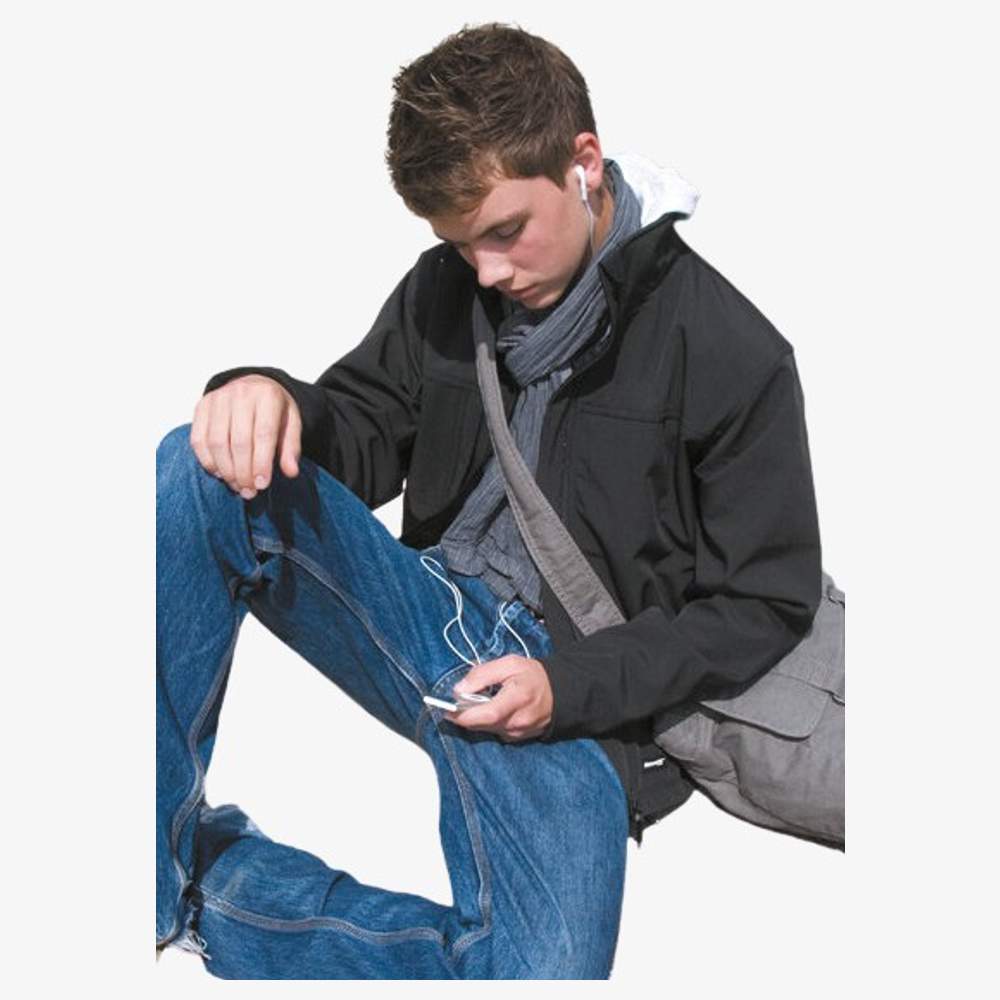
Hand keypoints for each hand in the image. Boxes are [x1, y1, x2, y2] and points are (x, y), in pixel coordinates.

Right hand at [190, 375, 302, 497]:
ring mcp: (218, 398)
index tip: (262, 485)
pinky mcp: (202, 406)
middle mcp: (241, 393)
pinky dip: (208, 461)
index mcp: (268, 396)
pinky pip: (198, 439)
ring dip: (226, 470)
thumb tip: (291, 472)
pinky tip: (221, 474)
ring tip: (237, 486)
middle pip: (238, 441)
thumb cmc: (274, 410)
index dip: (261, 462)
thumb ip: (291, 447)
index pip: (263, 434)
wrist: (254, 385)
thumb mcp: (292, 424)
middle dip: (243, 472)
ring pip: (216, 442)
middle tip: (249, 492)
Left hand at [448, 655, 552, 741]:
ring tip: (481, 701)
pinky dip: (487, 722)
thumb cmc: (533, 676)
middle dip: (465, 715)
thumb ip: (482, 674)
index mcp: (518, 698)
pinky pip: (494, 732)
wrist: (559, 693)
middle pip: (482, 724)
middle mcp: (519, 721)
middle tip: (458, 701)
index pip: (487, 714)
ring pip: (486, 729)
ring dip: (476, 718)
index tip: (447, 709)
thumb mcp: (509, 663)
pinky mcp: (517, 739)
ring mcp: (518, 733)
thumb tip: (459, 689)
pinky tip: (493, 709)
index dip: (464, 715)